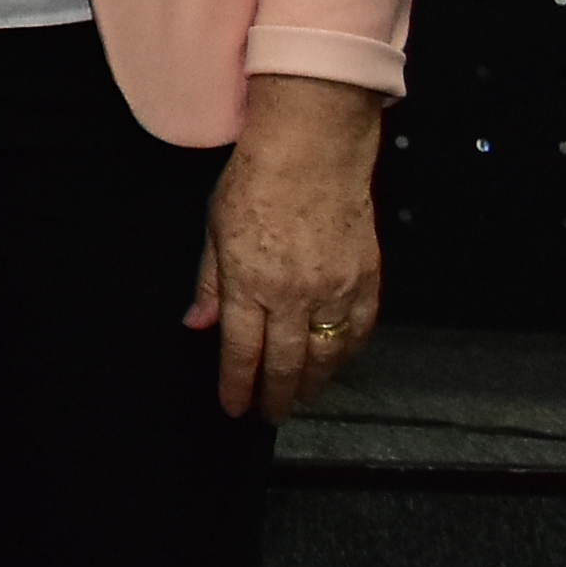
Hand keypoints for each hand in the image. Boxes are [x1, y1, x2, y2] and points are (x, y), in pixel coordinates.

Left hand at [189, 72, 384, 420]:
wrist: (313, 151)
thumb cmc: (254, 182)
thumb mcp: (214, 229)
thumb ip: (210, 283)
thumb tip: (198, 325)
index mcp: (250, 283)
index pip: (242, 351)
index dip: (237, 386)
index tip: (234, 408)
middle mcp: (294, 295)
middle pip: (287, 363)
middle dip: (277, 395)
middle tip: (271, 415)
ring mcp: (336, 291)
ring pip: (328, 356)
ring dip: (314, 383)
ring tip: (302, 397)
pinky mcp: (367, 281)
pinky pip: (359, 332)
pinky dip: (347, 354)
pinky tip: (336, 364)